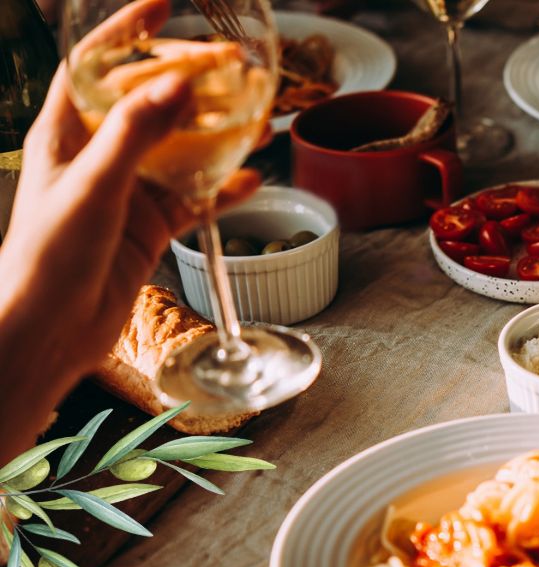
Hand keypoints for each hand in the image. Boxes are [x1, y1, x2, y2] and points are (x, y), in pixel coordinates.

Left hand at [0, 0, 260, 381]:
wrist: (50, 330)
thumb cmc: (48, 256)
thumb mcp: (94, 185)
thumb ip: (137, 133)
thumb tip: (178, 84)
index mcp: (66, 133)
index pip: (96, 67)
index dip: (128, 34)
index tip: (163, 5)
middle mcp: (98, 155)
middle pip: (150, 102)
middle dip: (192, 82)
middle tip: (234, 66)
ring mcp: (127, 191)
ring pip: (181, 149)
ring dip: (218, 133)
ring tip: (257, 117)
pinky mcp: (150, 226)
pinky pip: (195, 197)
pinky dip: (224, 187)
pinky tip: (253, 179)